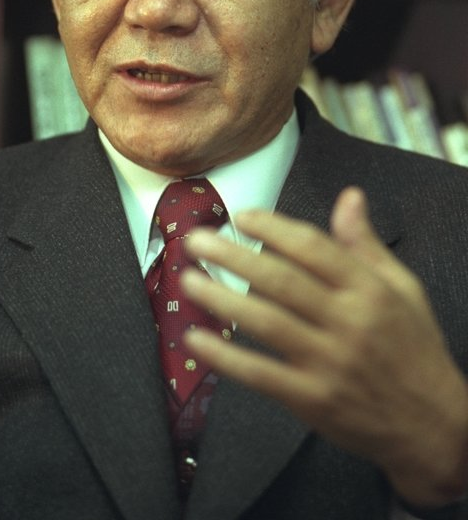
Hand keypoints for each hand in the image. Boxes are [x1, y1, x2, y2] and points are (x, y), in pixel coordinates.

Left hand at [182, 187, 467, 506]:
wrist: (434, 425)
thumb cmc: (414, 347)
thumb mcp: (401, 288)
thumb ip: (366, 243)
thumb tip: (350, 195)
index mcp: (369, 289)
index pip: (314, 247)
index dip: (273, 227)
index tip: (241, 215)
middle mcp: (348, 322)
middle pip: (282, 280)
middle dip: (234, 256)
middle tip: (196, 239)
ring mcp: (329, 363)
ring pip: (267, 323)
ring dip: (222, 299)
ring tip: (188, 280)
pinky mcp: (313, 400)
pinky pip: (261, 374)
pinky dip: (226, 357)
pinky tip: (195, 339)